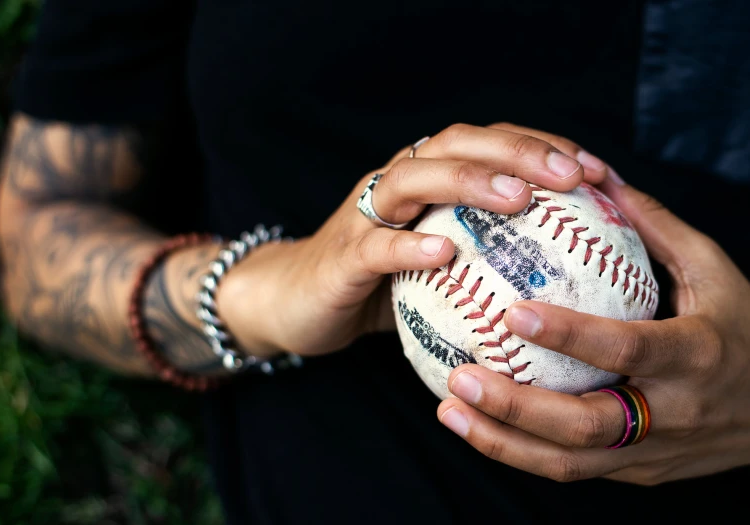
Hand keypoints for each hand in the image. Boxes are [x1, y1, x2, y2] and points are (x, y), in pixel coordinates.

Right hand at [217, 123, 608, 356]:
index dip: (540, 148)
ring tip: (517, 197)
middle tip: (572, 176)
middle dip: (515, 151)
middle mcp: (394, 185)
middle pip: (453, 145)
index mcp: (423, 182)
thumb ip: (480, 258)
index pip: (485, 145)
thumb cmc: (374, 286)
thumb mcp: (433, 267)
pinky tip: (443, 254)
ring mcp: (364, 216)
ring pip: (412, 179)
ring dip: (466, 181)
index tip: (596, 172)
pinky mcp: (340, 256)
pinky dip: (408, 247)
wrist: (291, 302)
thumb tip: (561, 276)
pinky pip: (374, 246)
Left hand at [437, 171, 749, 484]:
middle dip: (515, 406)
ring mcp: (653, 453)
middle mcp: (672, 414)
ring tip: (447, 409)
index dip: (570, 335)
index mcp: (694, 355)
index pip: (626, 348)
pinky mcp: (637, 473)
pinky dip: (518, 451)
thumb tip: (595, 174)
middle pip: (585, 426)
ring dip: (501, 441)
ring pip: (568, 463)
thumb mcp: (714, 271)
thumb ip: (654, 227)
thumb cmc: (746, 328)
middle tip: (458, 376)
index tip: (512, 312)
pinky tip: (474, 424)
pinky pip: (571, 468)